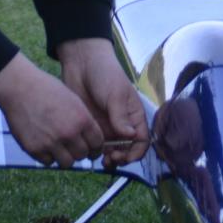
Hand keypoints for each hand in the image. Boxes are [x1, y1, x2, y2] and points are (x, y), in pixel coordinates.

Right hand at [0, 52, 104, 167]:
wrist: (19, 87)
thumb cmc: (46, 90)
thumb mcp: (72, 100)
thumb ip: (83, 121)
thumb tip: (90, 141)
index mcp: (81, 119)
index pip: (97, 143)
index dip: (95, 147)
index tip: (91, 148)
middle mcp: (68, 133)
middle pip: (82, 155)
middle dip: (79, 152)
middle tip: (73, 147)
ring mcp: (51, 142)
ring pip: (67, 163)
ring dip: (64, 156)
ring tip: (59, 146)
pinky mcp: (34, 148)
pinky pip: (48, 162)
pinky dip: (48, 156)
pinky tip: (45, 144)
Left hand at [59, 38, 148, 168]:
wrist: (81, 63)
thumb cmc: (105, 74)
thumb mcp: (115, 94)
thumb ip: (121, 116)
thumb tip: (131, 137)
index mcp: (134, 116)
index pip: (141, 140)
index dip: (136, 152)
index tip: (125, 157)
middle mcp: (122, 124)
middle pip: (127, 150)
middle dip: (121, 158)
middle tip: (110, 158)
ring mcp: (106, 126)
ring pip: (111, 151)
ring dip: (107, 158)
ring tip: (100, 159)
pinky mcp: (90, 126)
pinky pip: (94, 145)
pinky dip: (93, 151)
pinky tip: (87, 150)